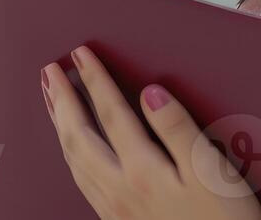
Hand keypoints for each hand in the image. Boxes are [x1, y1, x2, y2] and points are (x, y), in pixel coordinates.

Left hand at [41, 45, 260, 219]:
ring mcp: (115, 209)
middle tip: (48, 72)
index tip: (80, 55)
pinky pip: (81, 181)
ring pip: (74, 160)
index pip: (110, 113)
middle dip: (62, 101)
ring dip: (59, 125)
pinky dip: (70, 155)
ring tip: (51, 101)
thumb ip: (178, 129)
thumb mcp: (211, 171)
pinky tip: (72, 151)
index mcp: (143, 171)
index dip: (93, 80)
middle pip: (79, 136)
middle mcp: (120, 190)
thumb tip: (151, 93)